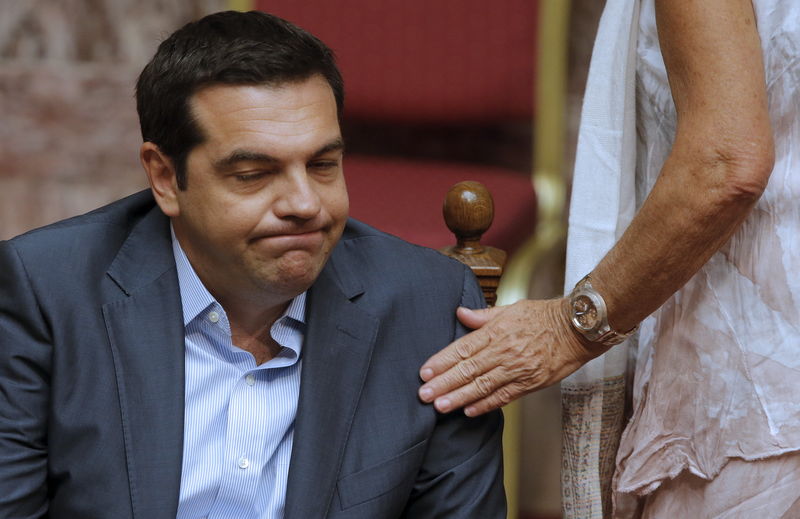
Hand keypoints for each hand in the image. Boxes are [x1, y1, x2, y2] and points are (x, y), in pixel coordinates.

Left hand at [418, 298, 602, 415]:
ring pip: (483, 386)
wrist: (577, 329)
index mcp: (497, 331)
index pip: (463, 348)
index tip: (425, 372)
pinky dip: (486, 405)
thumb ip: (483, 315)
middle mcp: (505, 351)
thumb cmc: (544, 316)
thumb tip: (460, 313)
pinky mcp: (530, 383)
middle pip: (469, 370)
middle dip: (444, 383)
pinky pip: (504, 396)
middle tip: (424, 394)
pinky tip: (469, 411)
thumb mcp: (511, 309)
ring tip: (440, 406)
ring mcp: (517, 369)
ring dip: (459, 398)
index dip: (442, 361)